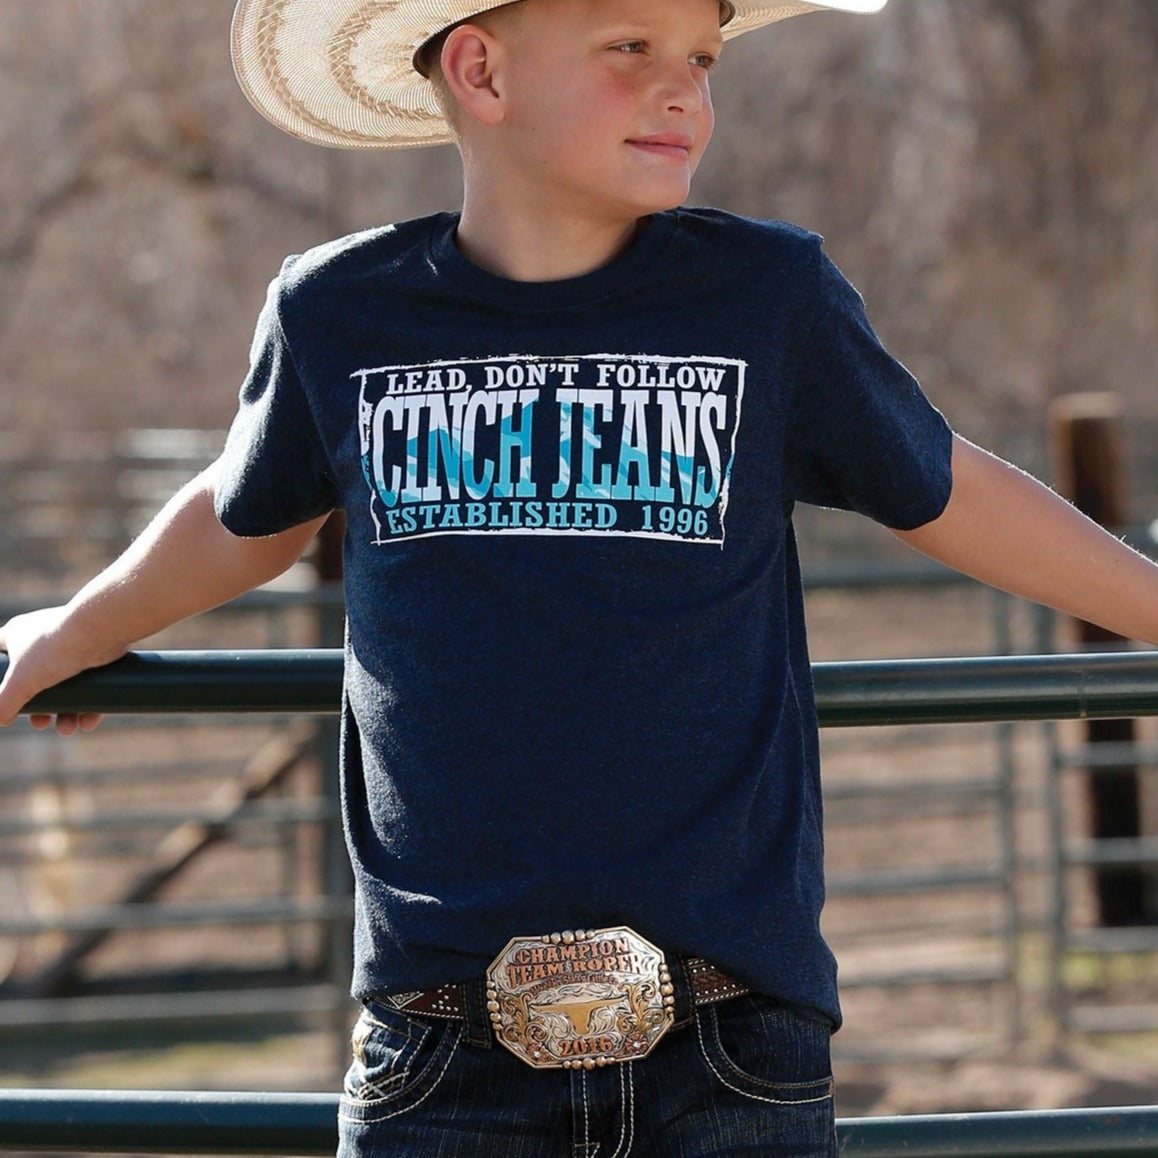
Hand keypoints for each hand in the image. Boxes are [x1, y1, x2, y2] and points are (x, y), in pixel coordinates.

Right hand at [0, 606, 114, 734]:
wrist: (103, 629)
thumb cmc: (55, 649)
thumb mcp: (21, 681)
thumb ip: (3, 703)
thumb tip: (1, 721)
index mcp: (18, 635)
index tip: (2, 693)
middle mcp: (43, 638)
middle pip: (34, 678)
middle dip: (38, 707)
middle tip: (41, 722)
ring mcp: (71, 646)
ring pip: (64, 685)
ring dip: (66, 712)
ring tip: (68, 728)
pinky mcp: (96, 653)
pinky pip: (90, 684)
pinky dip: (89, 704)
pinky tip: (89, 722)